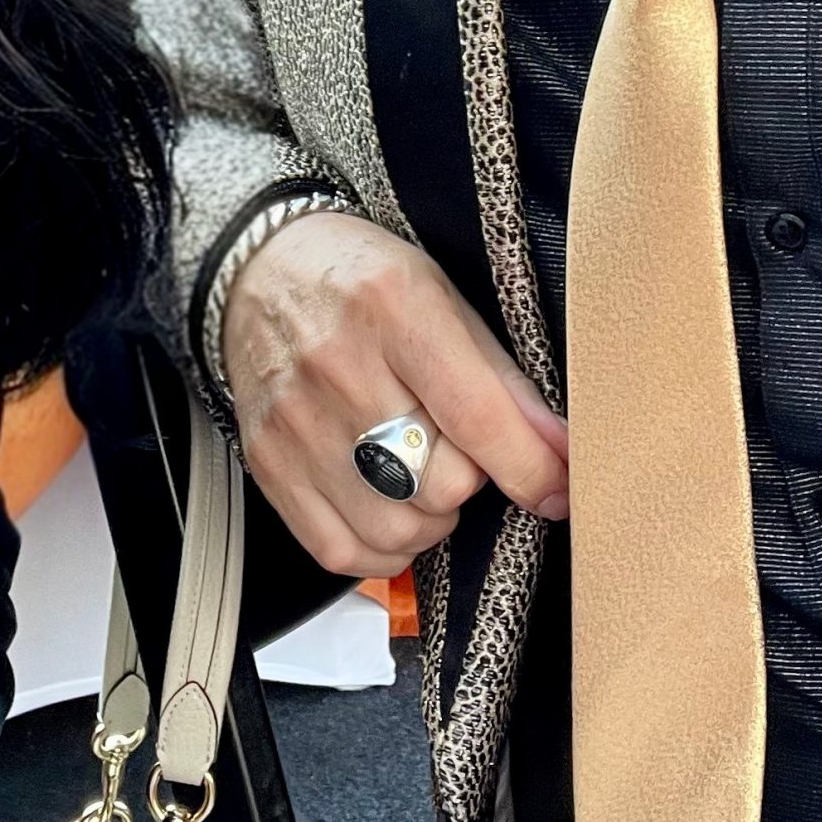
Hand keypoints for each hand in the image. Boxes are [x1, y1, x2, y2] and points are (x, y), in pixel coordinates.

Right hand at [222, 212, 568, 577]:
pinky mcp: (268, 462)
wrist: (260, 270)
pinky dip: (381, 548)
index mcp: (393, 306)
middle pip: (440, 483)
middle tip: (461, 448)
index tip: (559, 489)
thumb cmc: (361, 280)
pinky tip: (388, 504)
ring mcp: (295, 420)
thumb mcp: (442, 297)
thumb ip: (503, 379)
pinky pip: (340, 551)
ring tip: (423, 474)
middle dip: (472, 479)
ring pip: (396, 530)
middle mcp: (337, 365)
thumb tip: (561, 451)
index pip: (477, 417)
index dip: (532, 469)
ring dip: (430, 518)